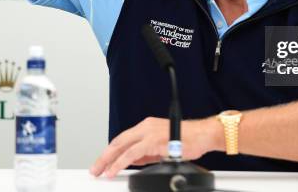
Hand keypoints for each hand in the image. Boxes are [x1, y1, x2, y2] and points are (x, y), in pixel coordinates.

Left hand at [89, 116, 222, 177]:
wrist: (202, 135)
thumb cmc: (188, 140)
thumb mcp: (161, 148)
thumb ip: (145, 153)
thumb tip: (131, 161)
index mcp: (147, 126)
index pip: (123, 139)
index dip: (111, 152)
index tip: (103, 162)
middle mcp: (145, 127)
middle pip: (118, 141)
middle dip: (104, 156)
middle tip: (95, 168)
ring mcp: (148, 133)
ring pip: (121, 146)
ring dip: (108, 160)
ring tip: (100, 171)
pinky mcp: (152, 141)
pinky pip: (131, 154)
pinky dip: (120, 163)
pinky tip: (114, 171)